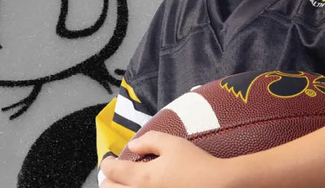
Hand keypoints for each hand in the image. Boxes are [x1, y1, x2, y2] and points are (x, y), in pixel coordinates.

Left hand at [99, 132, 232, 187]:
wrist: (218, 185)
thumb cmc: (197, 164)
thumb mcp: (173, 144)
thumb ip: (149, 141)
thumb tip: (133, 146)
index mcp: (142, 177)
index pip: (111, 171)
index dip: (106, 163)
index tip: (109, 159)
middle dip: (108, 180)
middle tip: (115, 173)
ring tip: (126, 183)